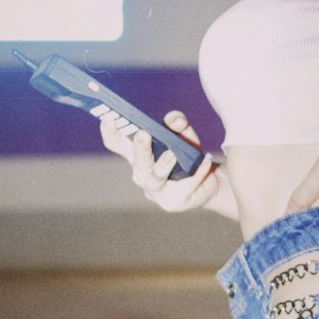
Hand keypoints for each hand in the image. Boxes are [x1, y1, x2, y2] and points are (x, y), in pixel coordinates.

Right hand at [99, 109, 219, 212]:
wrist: (209, 182)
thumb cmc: (187, 156)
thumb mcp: (183, 134)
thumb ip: (177, 123)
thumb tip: (175, 122)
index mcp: (137, 154)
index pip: (117, 143)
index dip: (110, 132)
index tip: (109, 117)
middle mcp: (141, 173)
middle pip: (136, 160)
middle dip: (139, 148)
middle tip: (143, 134)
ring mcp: (154, 190)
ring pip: (154, 178)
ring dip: (162, 166)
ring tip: (172, 154)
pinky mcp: (171, 202)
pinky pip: (183, 186)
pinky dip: (196, 173)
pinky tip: (205, 162)